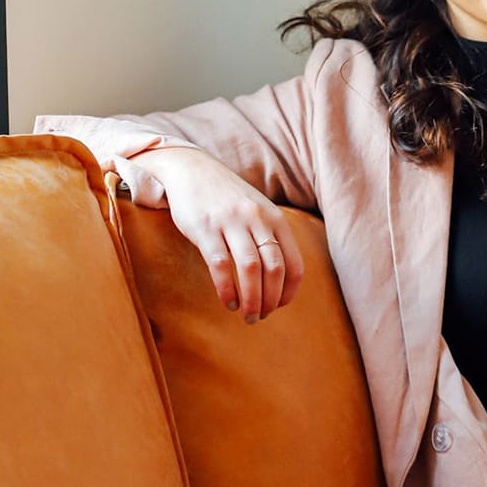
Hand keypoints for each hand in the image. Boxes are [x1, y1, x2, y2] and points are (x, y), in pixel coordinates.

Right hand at [130, 147, 304, 323]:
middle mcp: (258, 220)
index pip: (294, 264)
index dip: (289, 292)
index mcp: (276, 220)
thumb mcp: (258, 211)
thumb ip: (270, 237)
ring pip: (250, 269)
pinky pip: (221, 265)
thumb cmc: (228, 197)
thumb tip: (279, 279)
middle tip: (260, 317)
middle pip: (274, 269)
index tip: (279, 307)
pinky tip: (228, 302)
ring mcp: (232, 223)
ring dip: (251, 299)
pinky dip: (227, 289)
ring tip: (247, 316)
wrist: (192, 169)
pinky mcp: (206, 229)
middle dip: (270, 300)